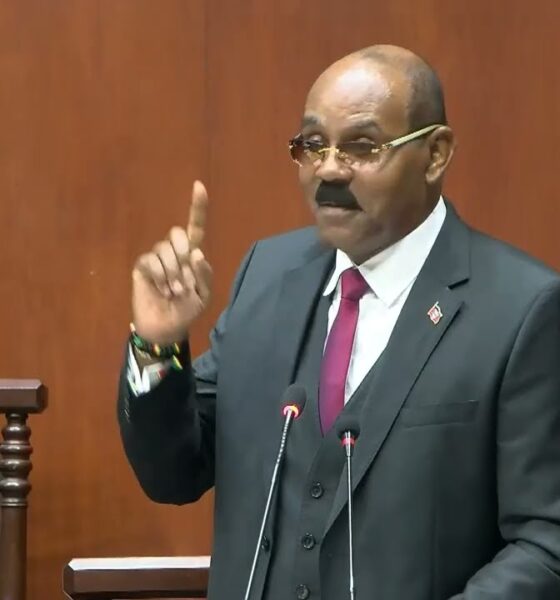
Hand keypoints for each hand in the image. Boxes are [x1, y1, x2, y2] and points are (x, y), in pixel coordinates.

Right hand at [131, 181, 211, 344]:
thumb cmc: (187, 309)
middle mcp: (174, 252)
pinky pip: (150, 261)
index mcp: (192, 255)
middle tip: (185, 281)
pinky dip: (159, 276)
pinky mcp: (142, 266)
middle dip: (182, 254)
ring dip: (172, 273)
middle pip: (178, 234)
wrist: (167, 327)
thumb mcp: (204, 295)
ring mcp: (157, 258)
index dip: (197, 207)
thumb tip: (197, 253)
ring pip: (164, 249)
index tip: (199, 186)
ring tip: (174, 292)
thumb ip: (204, 275)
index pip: (196, 227)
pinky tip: (161, 290)